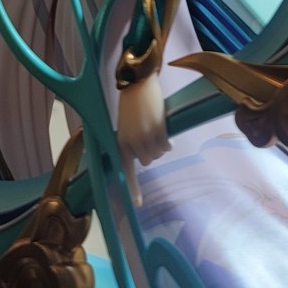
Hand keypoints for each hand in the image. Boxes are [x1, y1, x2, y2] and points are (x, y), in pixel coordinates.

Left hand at [116, 74, 168, 205]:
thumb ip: (133, 142)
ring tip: (155, 128)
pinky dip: (167, 141)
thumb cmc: (131, 103)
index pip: (127, 171)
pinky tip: (162, 128)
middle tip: (150, 136)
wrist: (137, 82)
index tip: (138, 204)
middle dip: (151, 151)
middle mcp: (132, 143)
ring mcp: (146, 137)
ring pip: (159, 154)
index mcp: (121, 143)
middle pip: (148, 161)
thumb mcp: (126, 125)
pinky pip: (166, 145)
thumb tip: (148, 157)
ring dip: (160, 145)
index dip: (133, 188)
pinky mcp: (158, 130)